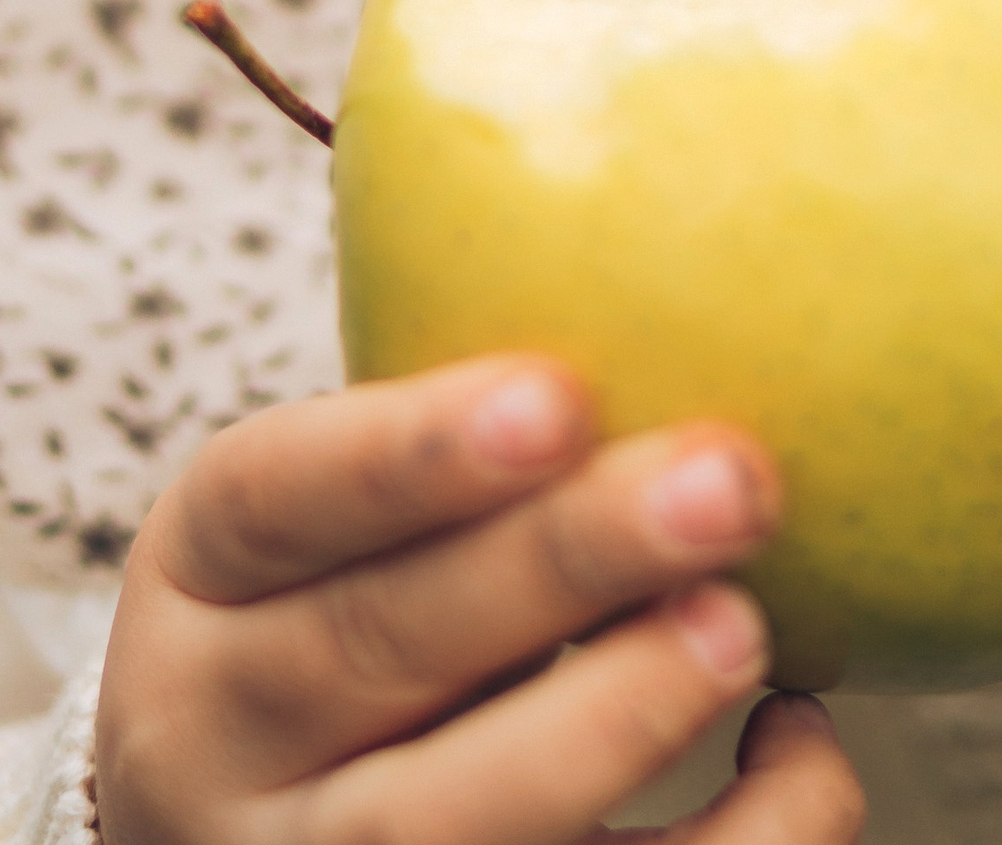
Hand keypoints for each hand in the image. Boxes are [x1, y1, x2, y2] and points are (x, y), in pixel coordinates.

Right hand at [95, 357, 864, 844]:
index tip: (557, 395)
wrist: (264, 833)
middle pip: (378, 651)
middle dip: (563, 565)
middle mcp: (225, 742)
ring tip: (748, 625)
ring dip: (618, 718)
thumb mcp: (345, 513)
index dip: (413, 451)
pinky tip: (796, 745)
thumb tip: (703, 217)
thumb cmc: (366, 609)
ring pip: (446, 829)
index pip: (275, 497)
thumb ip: (472, 424)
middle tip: (726, 485)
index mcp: (204, 582)